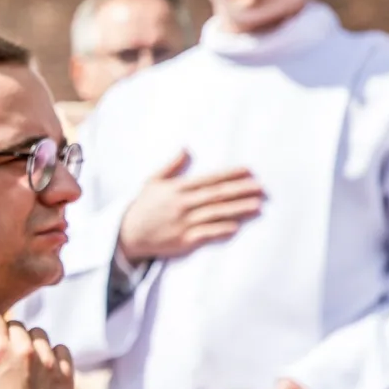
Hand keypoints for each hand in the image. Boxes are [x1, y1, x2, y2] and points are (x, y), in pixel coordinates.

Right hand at [0, 314, 73, 388]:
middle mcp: (22, 351)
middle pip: (16, 324)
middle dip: (10, 337)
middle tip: (9, 357)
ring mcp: (47, 361)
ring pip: (39, 333)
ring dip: (32, 344)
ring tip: (28, 365)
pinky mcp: (66, 372)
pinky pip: (61, 348)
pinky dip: (54, 356)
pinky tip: (46, 371)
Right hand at [118, 150, 264, 263]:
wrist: (126, 235)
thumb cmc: (141, 207)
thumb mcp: (152, 182)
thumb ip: (171, 166)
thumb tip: (186, 148)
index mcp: (176, 188)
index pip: (209, 179)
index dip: (230, 174)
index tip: (249, 171)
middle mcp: (182, 204)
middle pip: (217, 195)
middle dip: (241, 191)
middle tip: (262, 188)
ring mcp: (183, 223)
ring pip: (216, 214)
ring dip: (238, 209)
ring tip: (257, 205)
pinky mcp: (183, 241)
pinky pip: (206, 234)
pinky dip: (221, 230)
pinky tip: (236, 226)